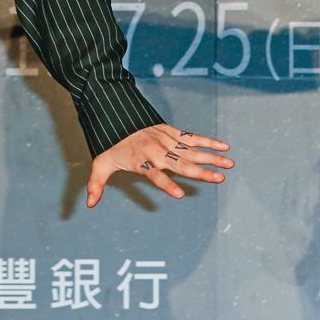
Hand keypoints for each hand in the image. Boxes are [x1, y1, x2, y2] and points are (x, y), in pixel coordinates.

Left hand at [86, 124, 233, 206]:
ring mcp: (167, 140)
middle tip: (220, 178)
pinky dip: (208, 141)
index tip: (180, 195)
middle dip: (201, 172)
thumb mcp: (100, 164)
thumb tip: (89, 205)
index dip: (167, 185)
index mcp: (142, 161)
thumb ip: (96, 185)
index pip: (156, 175)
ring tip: (230, 164)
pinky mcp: (172, 132)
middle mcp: (158, 151)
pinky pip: (193, 137)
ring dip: (212, 158)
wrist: (116, 114)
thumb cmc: (111, 144)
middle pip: (182, 164)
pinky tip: (224, 146)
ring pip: (193, 151)